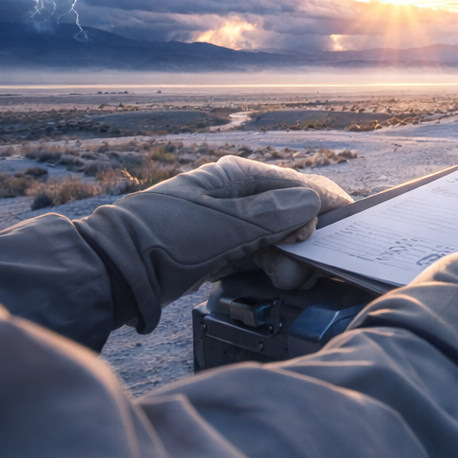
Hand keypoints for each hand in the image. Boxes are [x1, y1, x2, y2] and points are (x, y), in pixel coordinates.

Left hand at [73, 155, 352, 331]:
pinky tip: (271, 280)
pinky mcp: (220, 249)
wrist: (112, 270)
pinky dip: (270, 267)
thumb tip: (314, 203)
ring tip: (283, 281)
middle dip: (305, 244)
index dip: (326, 210)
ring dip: (288, 260)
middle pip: (293, 215)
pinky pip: (259, 255)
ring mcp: (229, 222)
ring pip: (279, 238)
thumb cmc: (166, 238)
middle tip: (299, 274)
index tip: (345, 237)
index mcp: (240, 176)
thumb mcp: (227, 224)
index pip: (300, 186)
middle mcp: (238, 194)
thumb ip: (276, 213)